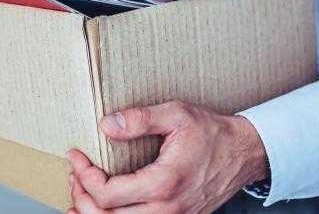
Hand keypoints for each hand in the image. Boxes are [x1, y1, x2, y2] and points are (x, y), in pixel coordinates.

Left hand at [66, 101, 267, 213]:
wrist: (244, 154)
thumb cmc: (212, 134)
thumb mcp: (176, 115)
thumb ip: (140, 118)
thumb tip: (106, 125)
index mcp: (164, 183)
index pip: (107, 194)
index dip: (83, 176)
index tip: (75, 155)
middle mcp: (168, 209)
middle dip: (82, 196)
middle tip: (74, 174)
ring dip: (94, 213)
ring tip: (79, 193)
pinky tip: (102, 210)